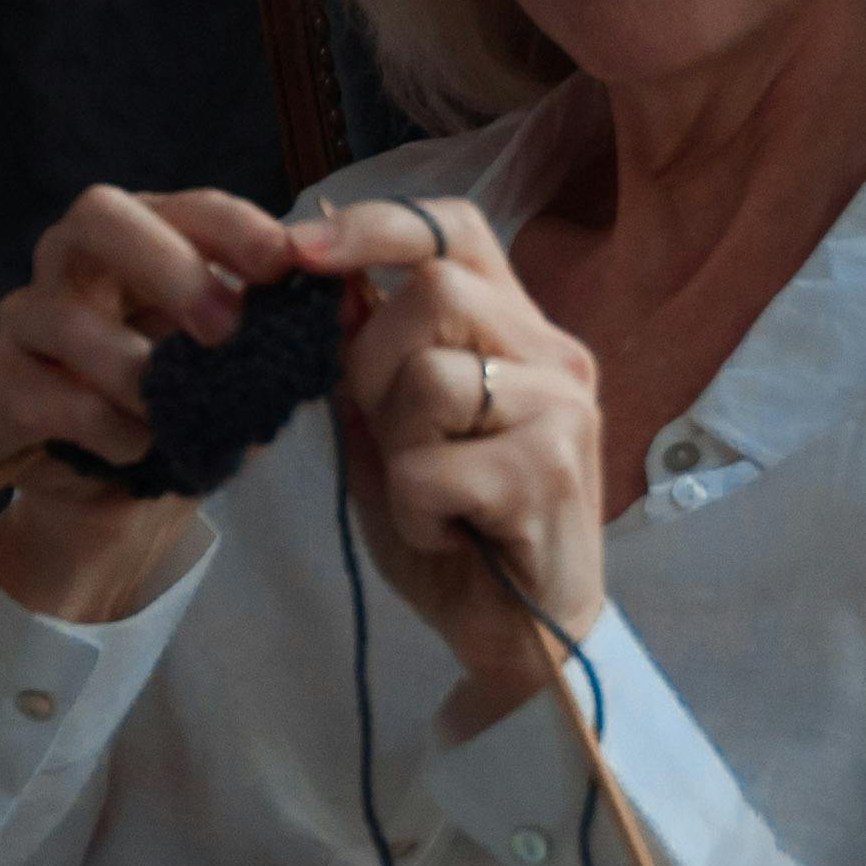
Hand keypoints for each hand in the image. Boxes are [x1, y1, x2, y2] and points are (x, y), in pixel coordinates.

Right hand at [0, 186, 371, 624]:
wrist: (117, 494)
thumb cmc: (179, 408)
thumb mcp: (234, 366)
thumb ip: (271, 329)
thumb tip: (336, 302)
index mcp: (140, 238)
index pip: (185, 206)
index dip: (234, 227)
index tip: (284, 265)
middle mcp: (73, 261)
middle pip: (98, 214)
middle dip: (169, 266)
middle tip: (225, 328)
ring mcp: (25, 317)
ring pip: (63, 316)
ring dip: (134, 368)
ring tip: (175, 411)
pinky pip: (44, 394)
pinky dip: (103, 425)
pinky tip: (136, 447)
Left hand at [327, 197, 610, 717]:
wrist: (524, 640)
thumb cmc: (456, 530)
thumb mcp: (394, 430)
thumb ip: (368, 358)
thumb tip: (321, 278)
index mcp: (517, 331)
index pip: (455, 228)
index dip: (377, 225)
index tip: (302, 252)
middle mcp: (554, 356)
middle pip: (435, 293)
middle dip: (372, 363)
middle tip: (387, 433)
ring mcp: (562, 412)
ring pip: (430, 379)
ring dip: (398, 448)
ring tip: (431, 495)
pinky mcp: (549, 474)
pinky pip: (430, 467)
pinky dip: (414, 509)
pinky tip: (447, 533)